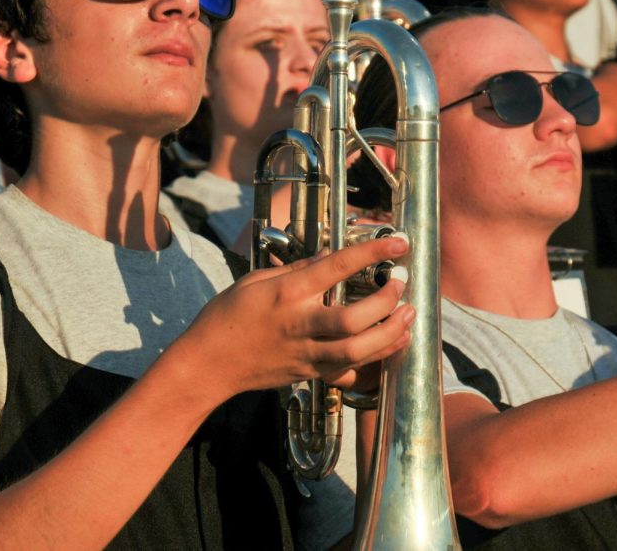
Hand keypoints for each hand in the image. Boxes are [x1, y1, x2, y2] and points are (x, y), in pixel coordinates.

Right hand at [180, 235, 414, 398]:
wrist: (208, 364)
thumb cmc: (227, 316)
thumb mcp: (257, 280)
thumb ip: (297, 269)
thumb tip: (329, 256)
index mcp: (288, 294)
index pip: (337, 268)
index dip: (371, 253)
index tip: (398, 242)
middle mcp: (301, 325)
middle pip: (355, 319)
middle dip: (387, 302)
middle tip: (401, 285)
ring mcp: (307, 354)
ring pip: (359, 351)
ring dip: (390, 333)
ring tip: (408, 316)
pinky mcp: (310, 374)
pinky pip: (349, 372)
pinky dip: (375, 361)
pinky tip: (390, 346)